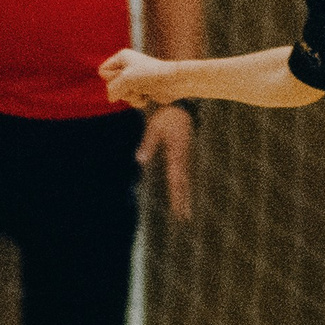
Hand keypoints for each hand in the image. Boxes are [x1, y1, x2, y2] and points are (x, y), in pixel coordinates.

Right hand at [100, 48, 176, 107]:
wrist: (174, 82)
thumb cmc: (150, 75)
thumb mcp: (126, 79)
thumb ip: (112, 89)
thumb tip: (111, 99)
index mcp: (122, 57)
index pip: (103, 71)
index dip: (111, 78)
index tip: (125, 76)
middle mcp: (127, 66)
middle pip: (111, 85)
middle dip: (122, 89)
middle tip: (135, 84)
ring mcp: (135, 78)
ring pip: (121, 94)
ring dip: (131, 96)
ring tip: (142, 90)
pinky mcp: (142, 88)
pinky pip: (131, 99)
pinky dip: (138, 100)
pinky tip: (148, 96)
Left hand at [137, 103, 193, 220]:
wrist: (182, 107)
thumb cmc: (167, 116)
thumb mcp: (154, 128)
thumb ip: (148, 144)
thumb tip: (139, 160)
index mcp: (177, 153)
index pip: (177, 177)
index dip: (177, 193)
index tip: (178, 206)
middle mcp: (184, 158)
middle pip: (183, 183)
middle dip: (183, 200)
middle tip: (184, 218)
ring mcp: (186, 157)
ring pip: (186, 180)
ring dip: (185, 196)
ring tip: (186, 212)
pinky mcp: (185, 156)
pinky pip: (184, 174)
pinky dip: (183, 187)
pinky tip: (183, 194)